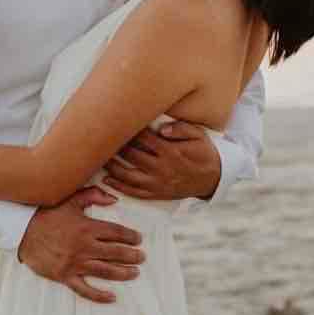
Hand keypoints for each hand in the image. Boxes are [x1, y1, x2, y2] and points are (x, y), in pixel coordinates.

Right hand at [18, 187, 144, 302]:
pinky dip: (99, 295)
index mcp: (87, 227)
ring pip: (105, 271)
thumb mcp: (70, 199)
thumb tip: (114, 199)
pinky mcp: (65, 276)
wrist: (22, 231)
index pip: (116, 233)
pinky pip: (85, 289)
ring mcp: (75, 263)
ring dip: (122, 273)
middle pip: (115, 253)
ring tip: (135, 273)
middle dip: (131, 255)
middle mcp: (84, 247)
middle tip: (142, 257)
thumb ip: (93, 195)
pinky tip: (112, 297)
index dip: (130, 236)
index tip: (139, 239)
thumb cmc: (47, 214)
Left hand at [104, 122, 220, 200]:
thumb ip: (181, 129)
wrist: (213, 178)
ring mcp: (158, 183)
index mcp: (171, 151)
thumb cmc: (203, 152)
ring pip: (128, 175)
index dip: (129, 130)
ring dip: (112, 166)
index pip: (143, 138)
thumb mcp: (198, 135)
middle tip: (103, 136)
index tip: (118, 121)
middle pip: (132, 155)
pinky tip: (107, 180)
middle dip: (117, 145)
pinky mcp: (157, 193)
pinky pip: (134, 192)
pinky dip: (119, 186)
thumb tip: (162, 128)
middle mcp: (162, 168)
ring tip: (100, 157)